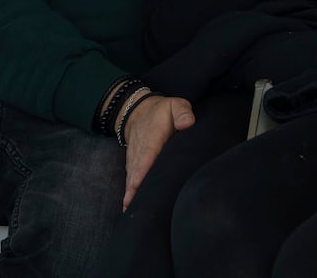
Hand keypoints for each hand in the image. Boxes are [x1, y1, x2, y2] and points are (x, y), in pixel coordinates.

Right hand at [122, 95, 194, 209]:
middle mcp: (140, 151)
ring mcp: (134, 158)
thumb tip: (187, 123)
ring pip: (132, 178)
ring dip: (131, 193)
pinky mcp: (133, 163)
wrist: (138, 110)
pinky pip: (131, 178)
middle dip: (135, 190)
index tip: (139, 187)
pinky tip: (129, 206)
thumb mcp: (175, 105)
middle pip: (137, 173)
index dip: (144, 172)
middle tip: (135, 209)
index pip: (148, 157)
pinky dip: (130, 191)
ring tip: (131, 211)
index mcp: (152, 138)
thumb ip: (182, 112)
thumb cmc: (162, 111)